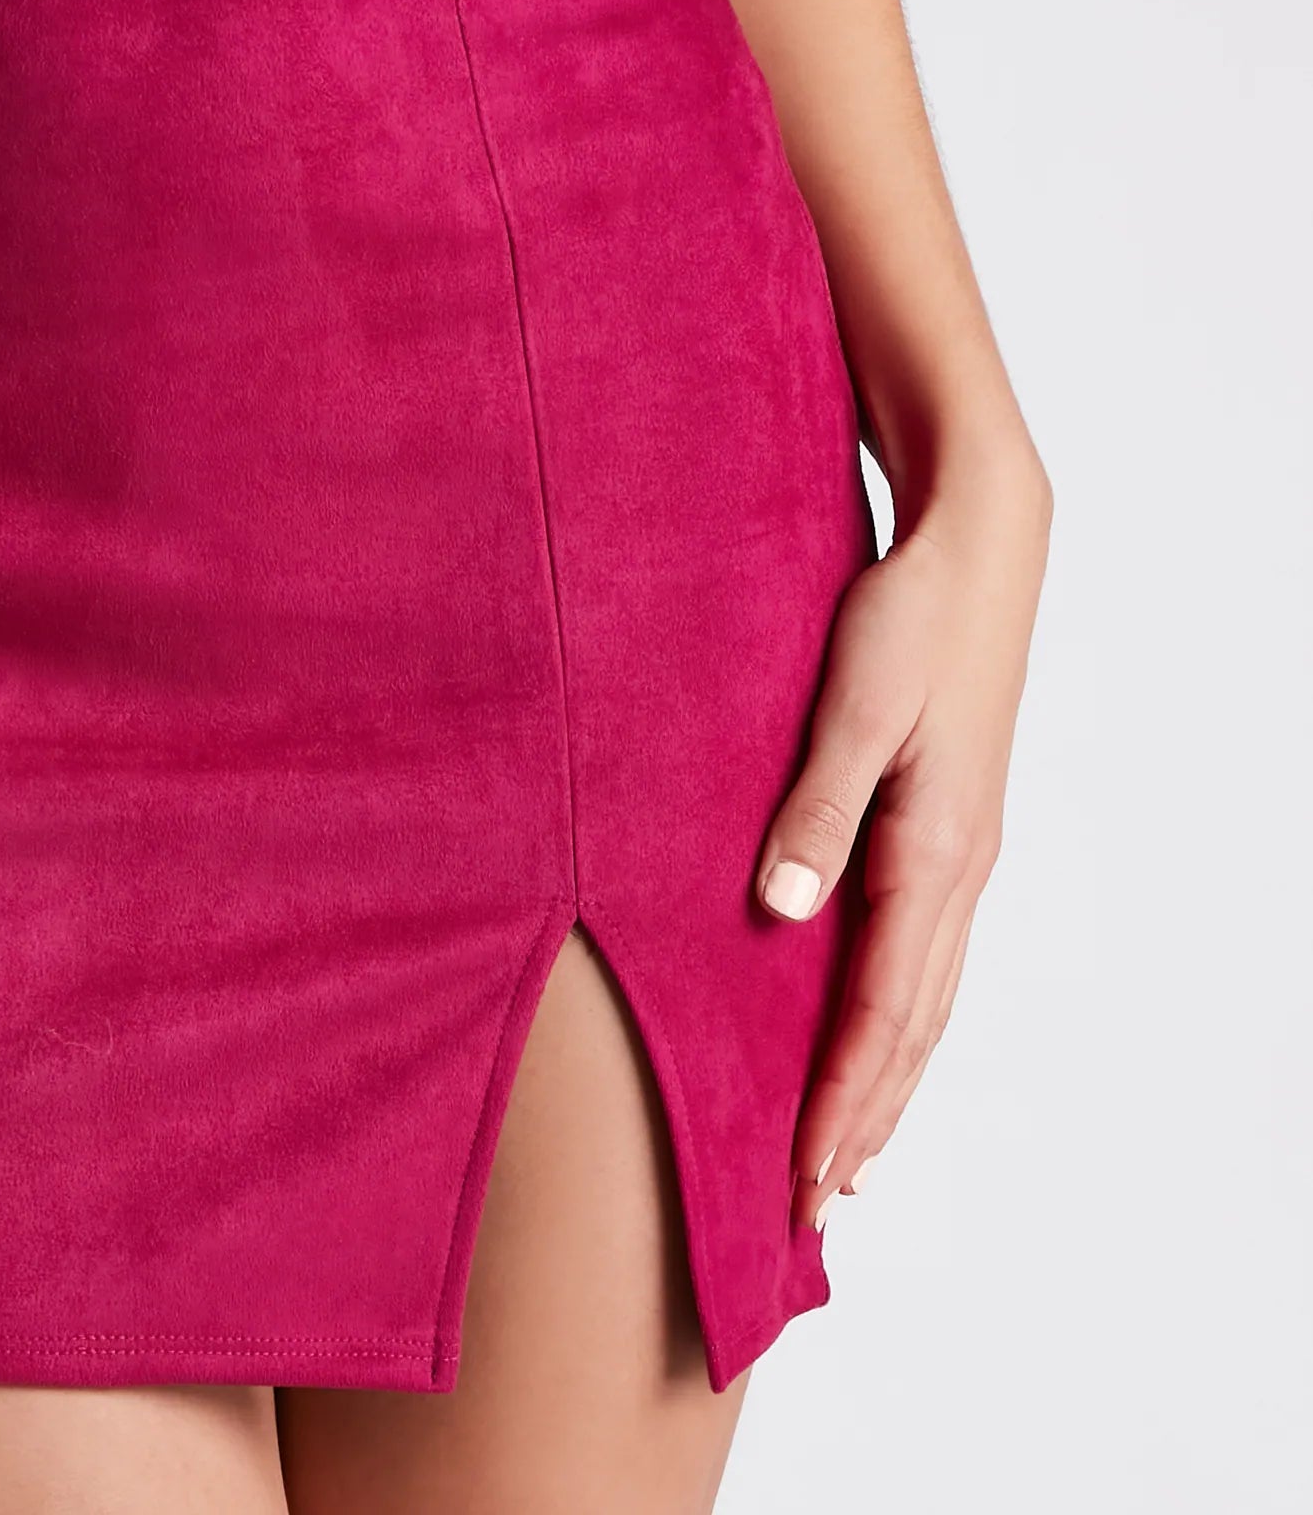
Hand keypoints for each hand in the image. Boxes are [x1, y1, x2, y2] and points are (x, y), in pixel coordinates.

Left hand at [753, 461, 1050, 1225]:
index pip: (880, 1010)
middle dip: (866, 1122)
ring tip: (854, 1158)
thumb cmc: (909, 620)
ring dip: (888, 1085)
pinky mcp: (952, 831)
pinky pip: (928, 957)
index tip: (804, 1180)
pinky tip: (882, 1038)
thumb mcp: (853, 706)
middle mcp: (957, 869)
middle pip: (911, 1027)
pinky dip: (902, 1022)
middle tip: (819, 1208)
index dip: (840, 1102)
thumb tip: (781, 915)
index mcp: (932, 850)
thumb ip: (815, 811)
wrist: (977, 550)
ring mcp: (963, 854)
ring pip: (926, 1000)